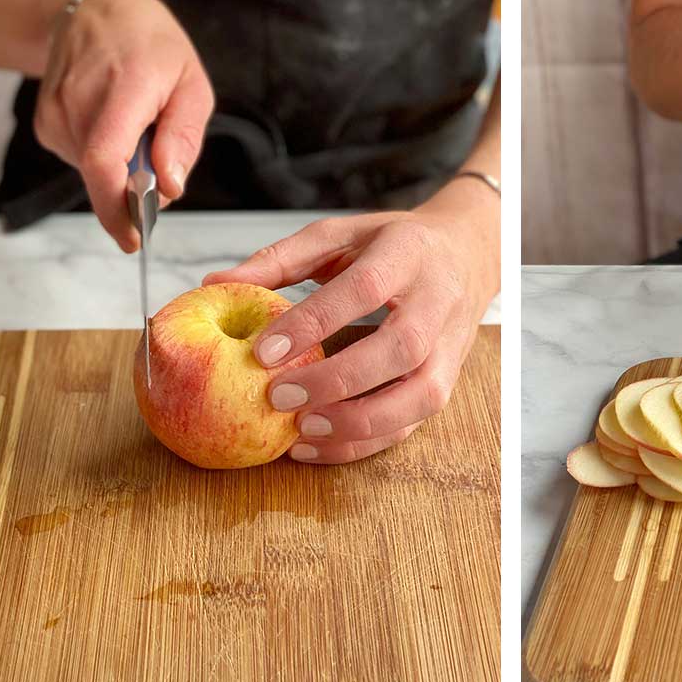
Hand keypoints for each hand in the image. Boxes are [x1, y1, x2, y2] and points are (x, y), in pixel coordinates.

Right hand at [35, 0, 213, 250]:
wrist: (96, 11)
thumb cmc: (152, 47)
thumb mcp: (191, 85)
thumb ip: (183, 139)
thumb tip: (170, 188)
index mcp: (124, 86)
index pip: (103, 160)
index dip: (115, 209)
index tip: (133, 239)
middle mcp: (80, 99)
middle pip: (101, 176)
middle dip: (133, 191)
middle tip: (155, 163)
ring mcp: (56, 111)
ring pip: (94, 174)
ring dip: (121, 171)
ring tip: (133, 129)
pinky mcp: (46, 124)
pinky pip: (81, 163)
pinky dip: (103, 160)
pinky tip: (110, 125)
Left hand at [203, 179, 499, 464]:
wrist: (468, 256)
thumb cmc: (393, 246)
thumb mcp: (340, 236)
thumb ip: (280, 260)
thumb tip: (214, 284)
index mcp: (409, 254)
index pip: (365, 288)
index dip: (315, 321)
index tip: (263, 350)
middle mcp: (439, 303)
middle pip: (401, 348)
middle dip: (340, 380)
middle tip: (280, 398)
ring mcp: (450, 350)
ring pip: (419, 397)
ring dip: (360, 422)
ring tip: (303, 432)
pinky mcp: (447, 385)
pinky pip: (411, 425)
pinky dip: (364, 444)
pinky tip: (319, 446)